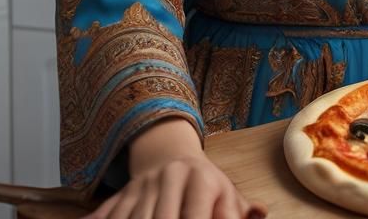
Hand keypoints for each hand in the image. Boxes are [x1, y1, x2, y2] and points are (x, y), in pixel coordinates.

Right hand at [85, 118, 267, 218]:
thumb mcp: (228, 194)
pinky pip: (106, 215)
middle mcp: (169, 178)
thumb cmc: (207, 187)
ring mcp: (142, 186)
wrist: (171, 155)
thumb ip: (240, 210)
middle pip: (160, 218)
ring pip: (133, 218)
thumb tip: (260, 213)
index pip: (196, 216)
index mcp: (200, 178)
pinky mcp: (120, 196)